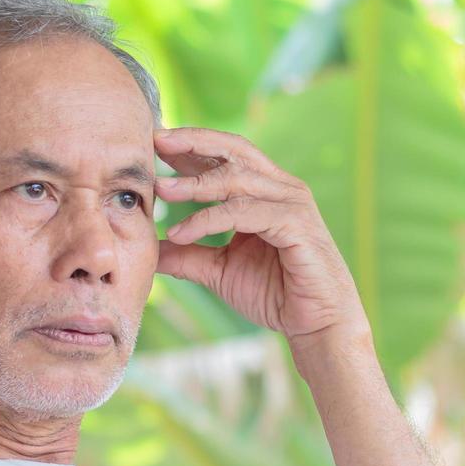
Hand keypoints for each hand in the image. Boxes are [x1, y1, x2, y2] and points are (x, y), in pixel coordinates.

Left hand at [153, 127, 366, 347]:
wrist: (314, 324)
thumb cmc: (275, 293)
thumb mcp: (219, 270)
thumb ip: (187, 255)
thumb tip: (149, 249)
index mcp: (264, 192)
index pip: (225, 156)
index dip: (190, 146)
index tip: (152, 144)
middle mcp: (280, 188)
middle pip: (234, 150)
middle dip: (193, 142)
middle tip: (155, 141)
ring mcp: (291, 202)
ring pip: (237, 179)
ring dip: (194, 183)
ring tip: (160, 190)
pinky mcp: (296, 223)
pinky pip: (243, 213)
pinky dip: (208, 220)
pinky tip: (181, 233)